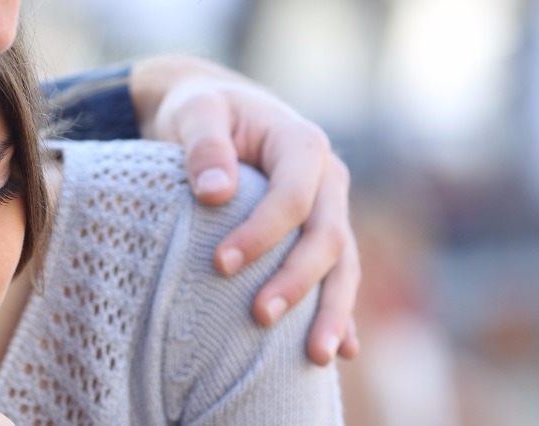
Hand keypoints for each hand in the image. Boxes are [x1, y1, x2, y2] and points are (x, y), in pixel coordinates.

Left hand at [129, 56, 360, 365]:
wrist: (215, 110)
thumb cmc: (201, 110)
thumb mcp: (195, 112)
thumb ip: (203, 144)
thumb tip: (215, 192)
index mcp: (302, 144)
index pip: (293, 197)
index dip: (262, 233)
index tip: (220, 264)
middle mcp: (327, 180)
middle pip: (327, 238)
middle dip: (298, 281)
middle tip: (260, 317)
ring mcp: (330, 211)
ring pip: (343, 266)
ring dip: (333, 312)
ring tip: (318, 358)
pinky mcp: (319, 236)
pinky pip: (337, 278)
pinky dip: (341, 314)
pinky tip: (342, 353)